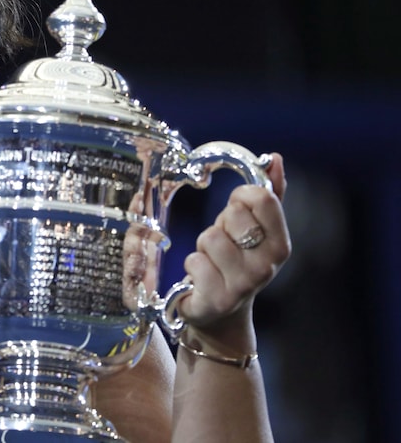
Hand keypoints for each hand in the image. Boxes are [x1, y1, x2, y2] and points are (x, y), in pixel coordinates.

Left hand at [177, 153, 290, 342]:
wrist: (220, 313)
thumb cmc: (235, 262)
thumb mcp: (255, 229)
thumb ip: (269, 193)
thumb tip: (274, 158)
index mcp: (280, 245)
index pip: (261, 197)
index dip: (241, 197)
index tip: (236, 210)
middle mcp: (267, 266)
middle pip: (232, 215)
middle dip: (219, 224)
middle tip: (222, 244)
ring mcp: (243, 285)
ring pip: (210, 237)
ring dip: (203, 246)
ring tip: (211, 261)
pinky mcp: (217, 300)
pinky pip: (194, 261)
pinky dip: (192, 265)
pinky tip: (200, 278)